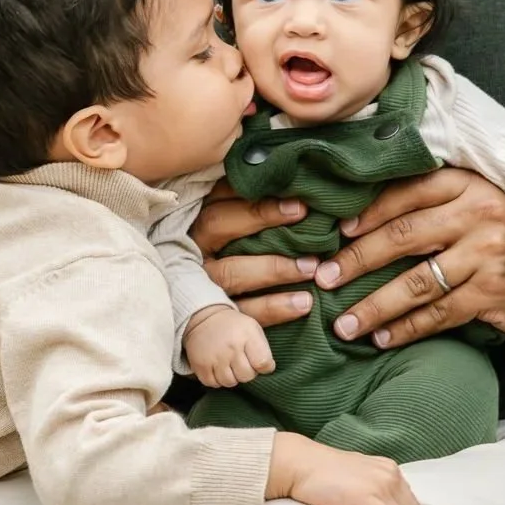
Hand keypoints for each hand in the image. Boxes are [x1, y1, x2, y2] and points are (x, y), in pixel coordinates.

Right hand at [183, 305, 274, 387]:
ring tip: (229, 363)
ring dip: (232, 376)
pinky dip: (217, 379)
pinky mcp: (201, 366)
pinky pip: (214, 384)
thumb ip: (264, 349)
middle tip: (242, 361)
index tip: (260, 361)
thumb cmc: (235, 328)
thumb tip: (269, 369)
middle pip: (247, 376)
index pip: (263, 363)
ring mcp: (215, 357)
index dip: (265, 366)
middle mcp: (231, 346)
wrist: (204, 319)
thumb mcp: (253, 328)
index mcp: (247, 335)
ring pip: (230, 382)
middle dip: (247, 372)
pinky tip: (218, 366)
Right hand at [189, 178, 316, 327]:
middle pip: (218, 225)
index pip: (218, 197)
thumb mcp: (222, 228)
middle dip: (260, 217)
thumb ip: (239, 204)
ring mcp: (200, 283)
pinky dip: (274, 308)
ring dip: (275, 268)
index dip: (252, 194)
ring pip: (233, 272)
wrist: (197, 327)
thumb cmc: (223, 256)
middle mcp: (191, 249)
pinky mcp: (212, 317)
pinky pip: (242, 312)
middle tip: (303, 213)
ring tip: (312, 266)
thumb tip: (277, 178)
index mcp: (193, 221)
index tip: (294, 197)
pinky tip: (304, 303)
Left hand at [316, 168, 504, 348]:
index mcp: (466, 185)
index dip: (367, 213)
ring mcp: (486, 255)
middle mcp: (476, 215)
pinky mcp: (493, 293)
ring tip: (344, 324)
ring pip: (416, 282)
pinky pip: (438, 313)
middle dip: (357, 260)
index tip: (337, 233)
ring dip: (375, 306)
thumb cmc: (503, 232)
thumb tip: (360, 219)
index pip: (406, 194)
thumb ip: (431, 203)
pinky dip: (406, 328)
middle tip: (323, 280)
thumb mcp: (473, 203)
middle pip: (403, 237)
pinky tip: (381, 338)